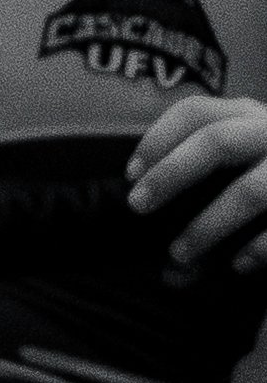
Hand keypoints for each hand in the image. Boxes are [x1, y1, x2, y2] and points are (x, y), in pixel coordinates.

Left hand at [128, 95, 266, 280]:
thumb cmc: (265, 179)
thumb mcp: (239, 170)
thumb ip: (199, 201)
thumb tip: (168, 270)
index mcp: (246, 117)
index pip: (195, 112)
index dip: (157, 140)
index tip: (130, 175)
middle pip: (217, 140)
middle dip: (170, 174)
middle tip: (137, 207)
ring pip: (251, 190)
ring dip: (209, 226)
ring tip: (178, 256)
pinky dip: (259, 247)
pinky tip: (238, 266)